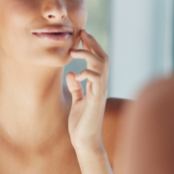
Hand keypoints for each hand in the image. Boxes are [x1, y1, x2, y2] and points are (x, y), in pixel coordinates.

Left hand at [66, 30, 108, 155]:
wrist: (84, 141)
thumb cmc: (80, 123)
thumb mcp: (76, 101)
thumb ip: (76, 88)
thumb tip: (71, 74)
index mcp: (96, 85)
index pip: (97, 60)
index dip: (91, 46)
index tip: (82, 34)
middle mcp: (101, 86)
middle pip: (102, 58)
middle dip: (93, 43)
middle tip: (82, 33)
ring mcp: (100, 92)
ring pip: (101, 66)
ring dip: (88, 55)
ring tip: (73, 51)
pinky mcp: (97, 100)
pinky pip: (96, 81)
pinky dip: (87, 74)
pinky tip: (76, 74)